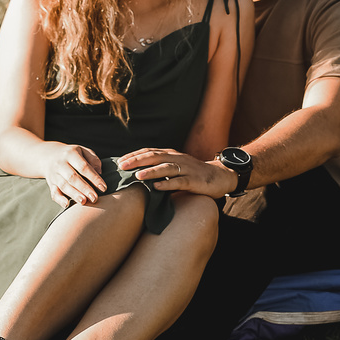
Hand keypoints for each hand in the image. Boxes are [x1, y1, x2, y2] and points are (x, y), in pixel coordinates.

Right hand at [43, 143, 106, 208]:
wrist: (48, 156)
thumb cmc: (72, 155)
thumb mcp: (83, 151)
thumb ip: (93, 159)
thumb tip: (99, 172)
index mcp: (70, 154)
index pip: (83, 167)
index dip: (94, 178)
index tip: (103, 188)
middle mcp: (60, 164)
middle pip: (72, 177)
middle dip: (84, 188)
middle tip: (94, 198)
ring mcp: (54, 174)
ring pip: (64, 185)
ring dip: (74, 194)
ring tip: (84, 202)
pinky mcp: (51, 183)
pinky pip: (53, 192)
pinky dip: (59, 199)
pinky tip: (66, 205)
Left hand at [116, 146, 236, 198]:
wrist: (220, 177)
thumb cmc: (194, 174)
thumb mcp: (176, 168)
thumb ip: (160, 169)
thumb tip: (137, 175)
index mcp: (171, 155)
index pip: (149, 152)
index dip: (134, 156)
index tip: (119, 161)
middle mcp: (177, 159)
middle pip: (155, 157)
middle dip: (137, 161)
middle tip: (122, 166)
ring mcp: (186, 169)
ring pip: (166, 168)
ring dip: (151, 171)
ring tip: (137, 176)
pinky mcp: (194, 181)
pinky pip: (179, 182)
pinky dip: (167, 184)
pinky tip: (157, 187)